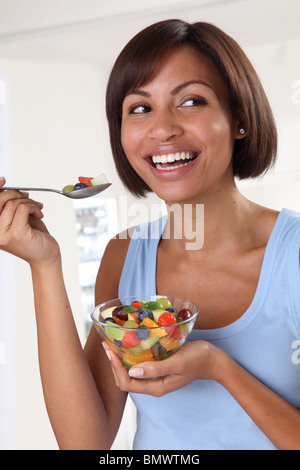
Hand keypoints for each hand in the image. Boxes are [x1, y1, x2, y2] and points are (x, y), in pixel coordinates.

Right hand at [0, 178, 59, 265]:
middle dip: (16, 194)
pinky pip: (23, 209)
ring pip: (13, 203)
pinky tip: (38, 214)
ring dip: (29, 202)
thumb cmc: (33, 238)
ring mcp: (3, 233)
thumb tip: (4, 187)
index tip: (3, 181)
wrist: (45, 257)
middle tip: (28, 197)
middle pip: (0, 199)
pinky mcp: (16, 233)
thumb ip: (9, 205)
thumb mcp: (19, 218)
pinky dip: (33, 207)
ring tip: (37, 209)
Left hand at [103, 339, 227, 396]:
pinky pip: (140, 366)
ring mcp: (157, 377)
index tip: (110, 350)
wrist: (213, 360)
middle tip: (108, 344)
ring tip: (114, 344)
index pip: (127, 383)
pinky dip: (132, 357)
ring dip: (121, 360)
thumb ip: (155, 369)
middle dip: (114, 364)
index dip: (115, 368)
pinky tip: (130, 345)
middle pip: (126, 379)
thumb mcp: (177, 362)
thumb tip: (132, 371)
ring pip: (131, 373)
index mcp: (157, 387)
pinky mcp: (160, 369)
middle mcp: (154, 385)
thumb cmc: (197, 359)